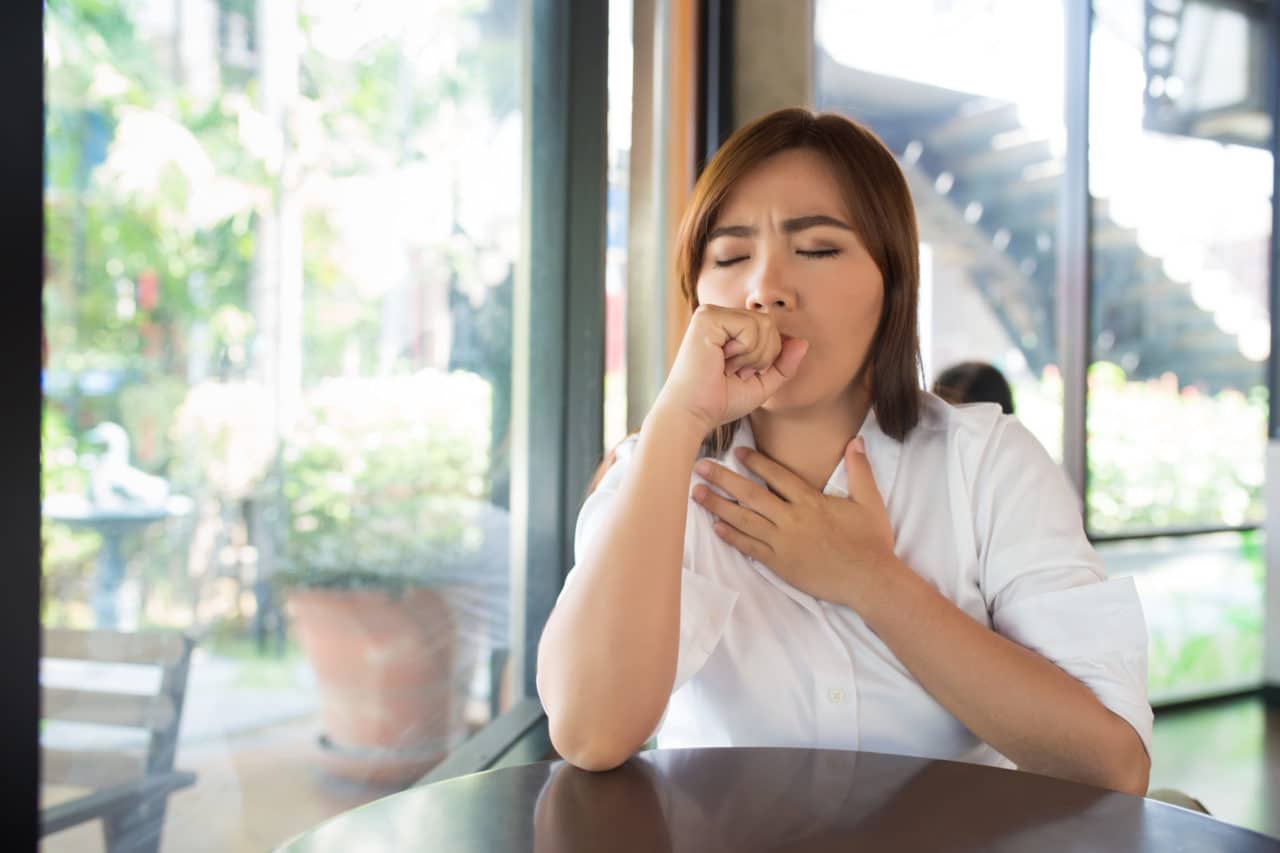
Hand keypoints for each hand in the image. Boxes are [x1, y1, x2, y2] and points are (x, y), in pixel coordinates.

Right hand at [651, 305, 808, 432]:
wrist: (692, 414)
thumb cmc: (720, 402)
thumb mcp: (762, 384)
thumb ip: (783, 364)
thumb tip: (804, 342)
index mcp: (727, 327)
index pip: (770, 328)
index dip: (767, 357)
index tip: (739, 374)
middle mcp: (718, 315)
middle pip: (770, 324)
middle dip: (763, 356)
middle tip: (734, 372)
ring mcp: (711, 313)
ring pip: (764, 324)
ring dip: (754, 356)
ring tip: (728, 367)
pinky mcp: (707, 317)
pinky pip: (751, 326)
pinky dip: (745, 351)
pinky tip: (722, 360)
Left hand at [690, 437, 897, 606]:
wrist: (870, 580)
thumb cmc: (871, 541)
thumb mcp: (870, 501)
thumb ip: (859, 470)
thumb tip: (855, 441)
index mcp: (811, 502)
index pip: (777, 476)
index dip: (755, 462)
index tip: (736, 451)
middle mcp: (792, 520)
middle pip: (751, 495)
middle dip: (723, 479)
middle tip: (699, 466)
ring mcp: (784, 543)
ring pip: (744, 521)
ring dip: (718, 506)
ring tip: (697, 494)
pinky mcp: (781, 564)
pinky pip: (751, 548)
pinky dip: (732, 538)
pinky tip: (715, 528)